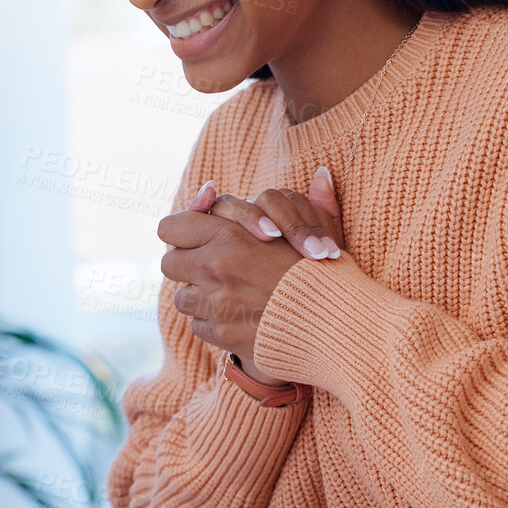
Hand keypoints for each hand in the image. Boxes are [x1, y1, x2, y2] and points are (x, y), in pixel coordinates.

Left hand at [157, 168, 347, 378]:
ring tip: (228, 294)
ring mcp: (214, 303)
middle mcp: (214, 267)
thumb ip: (298, 202)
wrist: (337, 324)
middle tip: (210, 267)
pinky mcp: (220, 333)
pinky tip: (239, 316)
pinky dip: (213, 321)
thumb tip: (319, 174)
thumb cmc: (326, 271)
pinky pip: (199, 324)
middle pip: (170, 263)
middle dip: (187, 264)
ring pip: (182, 297)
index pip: (171, 227)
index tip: (197, 237)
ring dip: (200, 295)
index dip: (182, 231)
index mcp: (228, 234)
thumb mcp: (314, 227)